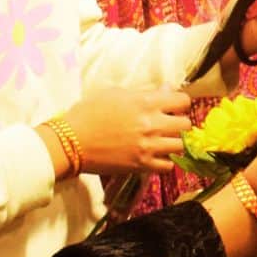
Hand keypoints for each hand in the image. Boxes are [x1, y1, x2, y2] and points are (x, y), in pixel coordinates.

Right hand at [50, 87, 190, 175]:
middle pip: (185, 124)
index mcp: (146, 102)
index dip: (179, 103)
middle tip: (168, 124)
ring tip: (162, 141)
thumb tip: (166, 90)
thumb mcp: (115, 93)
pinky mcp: (142, 165)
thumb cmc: (89, 112)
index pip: (182, 101)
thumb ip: (143, 92)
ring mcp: (148, 147)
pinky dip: (165, 160)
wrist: (71, 142)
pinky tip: (156, 155)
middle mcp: (152, 125)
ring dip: (173, 142)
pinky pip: (168, 165)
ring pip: (180, 146)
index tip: (173, 106)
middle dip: (179, 122)